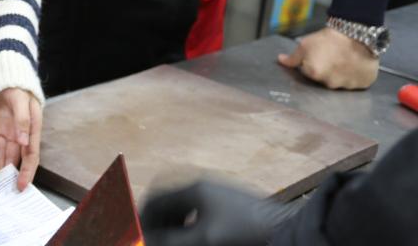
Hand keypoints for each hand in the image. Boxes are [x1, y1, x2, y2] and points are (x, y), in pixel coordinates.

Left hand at [0, 87, 41, 190]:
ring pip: (10, 155)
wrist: (4, 76)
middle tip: (13, 191)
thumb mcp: (21, 101)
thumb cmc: (17, 87)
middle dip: (18, 174)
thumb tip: (24, 142)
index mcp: (34, 127)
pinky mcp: (1, 130)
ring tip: (2, 185)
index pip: (32, 154)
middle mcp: (24, 133)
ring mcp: (12, 132)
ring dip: (7, 169)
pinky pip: (0, 148)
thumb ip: (22, 121)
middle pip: (22, 158)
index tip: (22, 184)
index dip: (27, 170)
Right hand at [141, 181, 283, 245]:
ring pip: (184, 207)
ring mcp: (219, 193)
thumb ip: (171, 241)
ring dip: (172, 224)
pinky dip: (189, 224)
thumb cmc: (245, 233)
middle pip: (169, 201)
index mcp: (194, 187)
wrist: (289, 229)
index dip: (142, 218)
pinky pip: (200, 211)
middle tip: (152, 239)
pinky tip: (194, 238)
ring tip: (170, 240)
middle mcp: (204, 185)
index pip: (156, 198)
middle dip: (157, 222)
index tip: (137, 235)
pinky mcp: (232, 204)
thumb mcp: (203, 239)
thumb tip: (144, 239)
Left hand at [277, 27, 377, 89]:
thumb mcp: (305, 45)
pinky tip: (355, 65)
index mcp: (314, 74)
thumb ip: (292, 58)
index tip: (319, 56)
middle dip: (326, 71)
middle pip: (325, 80)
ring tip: (345, 60)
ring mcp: (348, 85)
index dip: (312, 64)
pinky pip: (358, 83)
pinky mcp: (364, 84)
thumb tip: (281, 61)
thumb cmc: (328, 38)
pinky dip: (356, 76)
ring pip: (342, 83)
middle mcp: (331, 83)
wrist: (355, 33)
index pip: (309, 73)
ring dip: (342, 75)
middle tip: (332, 57)